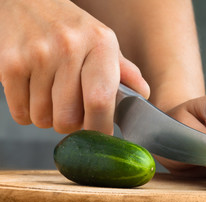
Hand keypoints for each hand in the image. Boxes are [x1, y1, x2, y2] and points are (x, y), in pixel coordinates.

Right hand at [0, 0, 149, 134]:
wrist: (27, 2)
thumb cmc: (71, 28)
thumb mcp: (103, 41)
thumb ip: (124, 71)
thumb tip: (142, 95)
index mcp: (100, 44)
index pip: (100, 101)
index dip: (100, 127)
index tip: (100, 134)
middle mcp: (69, 47)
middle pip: (69, 119)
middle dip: (71, 124)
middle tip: (71, 110)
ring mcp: (37, 55)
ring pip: (43, 119)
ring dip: (48, 117)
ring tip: (51, 95)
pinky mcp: (9, 63)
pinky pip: (20, 113)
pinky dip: (26, 112)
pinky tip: (33, 92)